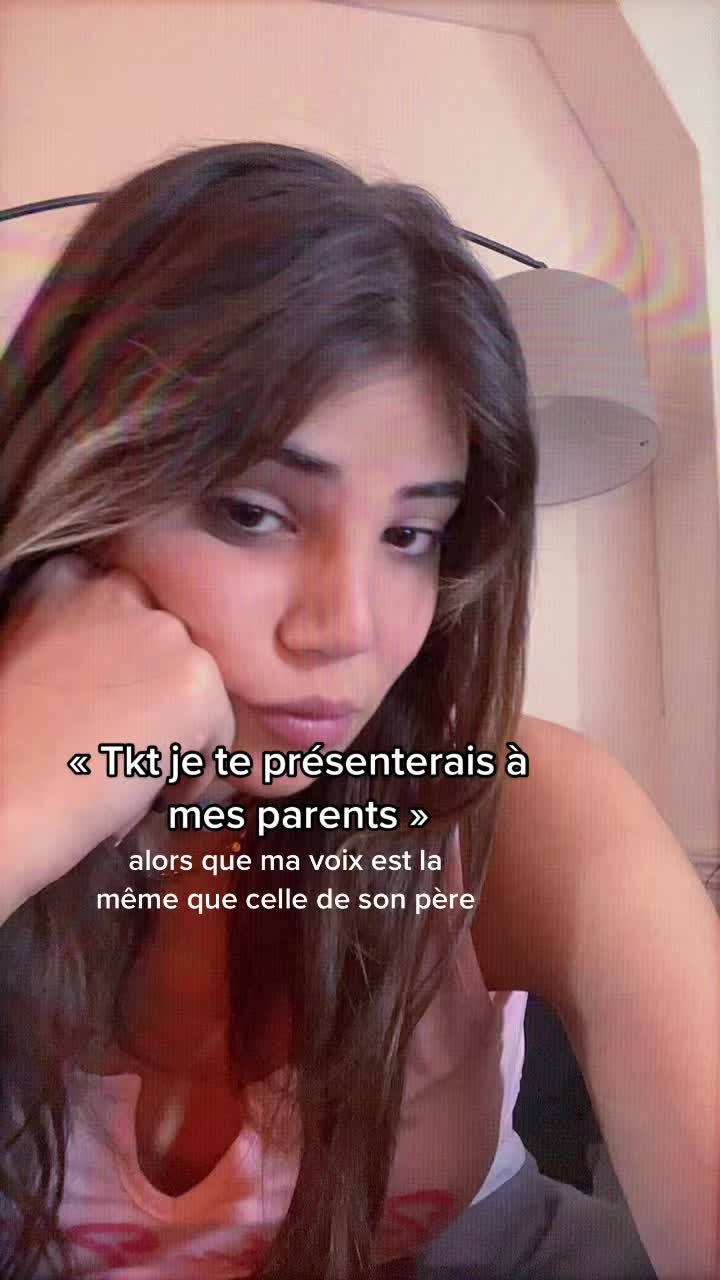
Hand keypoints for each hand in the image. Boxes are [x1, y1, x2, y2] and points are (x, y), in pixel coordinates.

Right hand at [0, 552, 235, 908]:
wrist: (6, 790)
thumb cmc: (8, 744)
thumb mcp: (28, 656)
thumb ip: (78, 642)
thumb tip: (124, 675)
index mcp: (67, 578)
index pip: (126, 609)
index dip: (125, 665)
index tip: (106, 704)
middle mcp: (122, 591)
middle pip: (168, 646)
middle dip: (153, 695)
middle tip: (114, 741)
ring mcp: (166, 634)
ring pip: (196, 691)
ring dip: (172, 734)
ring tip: (121, 769)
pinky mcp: (198, 682)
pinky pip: (218, 739)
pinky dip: (188, 774)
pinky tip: (139, 787)